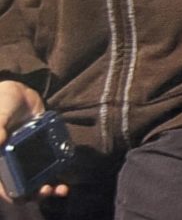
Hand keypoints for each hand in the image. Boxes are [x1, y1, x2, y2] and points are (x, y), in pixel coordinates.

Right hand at [0, 81, 68, 202]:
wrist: (18, 92)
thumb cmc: (1, 103)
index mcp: (0, 161)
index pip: (3, 187)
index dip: (13, 195)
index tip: (25, 196)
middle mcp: (13, 163)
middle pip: (23, 186)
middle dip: (36, 193)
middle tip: (48, 190)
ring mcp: (29, 156)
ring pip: (38, 177)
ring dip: (50, 185)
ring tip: (62, 189)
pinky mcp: (43, 146)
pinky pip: (51, 160)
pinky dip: (59, 168)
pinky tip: (67, 170)